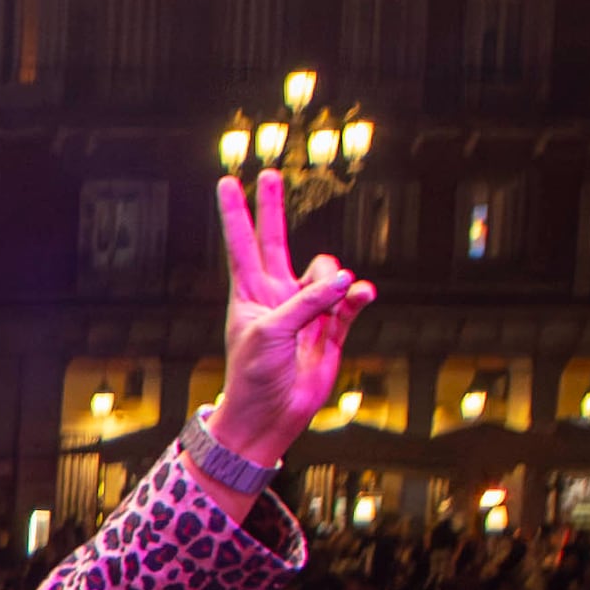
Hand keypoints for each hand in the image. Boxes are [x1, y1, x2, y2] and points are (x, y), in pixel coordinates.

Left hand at [202, 172, 376, 464]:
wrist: (270, 415)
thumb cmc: (254, 374)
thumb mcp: (271, 332)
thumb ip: (306, 302)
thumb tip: (346, 283)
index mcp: (250, 292)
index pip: (242, 242)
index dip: (236, 213)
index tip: (227, 181)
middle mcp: (277, 293)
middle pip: (276, 240)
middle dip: (273, 208)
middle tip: (270, 174)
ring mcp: (306, 308)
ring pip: (327, 272)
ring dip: (333, 281)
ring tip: (335, 301)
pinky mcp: (332, 328)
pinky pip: (350, 301)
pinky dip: (358, 297)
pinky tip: (362, 296)